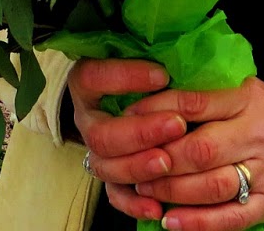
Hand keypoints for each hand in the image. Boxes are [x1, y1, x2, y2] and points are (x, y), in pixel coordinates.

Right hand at [68, 58, 183, 221]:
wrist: (127, 98)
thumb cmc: (141, 72)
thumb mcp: (139, 57)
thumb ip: (150, 56)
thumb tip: (176, 58)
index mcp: (87, 83)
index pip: (94, 77)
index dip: (125, 77)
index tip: (162, 75)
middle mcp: (87, 119)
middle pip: (101, 134)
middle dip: (139, 132)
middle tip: (175, 124)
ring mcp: (96, 150)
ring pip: (106, 167)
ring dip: (137, 166)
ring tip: (167, 162)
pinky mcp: (109, 177)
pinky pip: (115, 195)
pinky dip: (134, 204)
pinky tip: (157, 206)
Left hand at [124, 77, 263, 230]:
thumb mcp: (248, 93)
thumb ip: (210, 99)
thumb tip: (157, 105)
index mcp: (247, 101)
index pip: (195, 104)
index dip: (158, 112)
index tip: (130, 118)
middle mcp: (255, 135)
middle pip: (200, 149)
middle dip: (161, 159)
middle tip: (132, 163)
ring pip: (212, 186)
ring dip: (172, 191)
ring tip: (145, 190)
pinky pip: (231, 217)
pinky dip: (199, 223)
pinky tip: (171, 222)